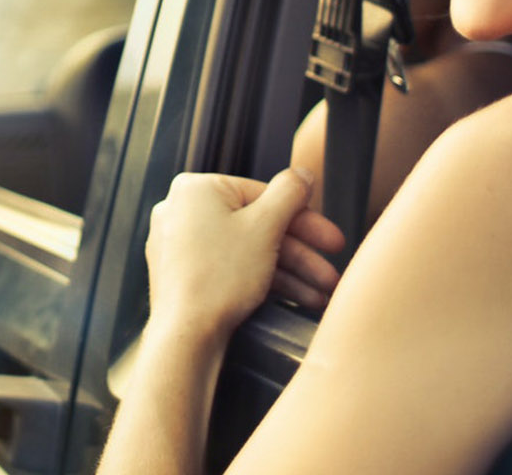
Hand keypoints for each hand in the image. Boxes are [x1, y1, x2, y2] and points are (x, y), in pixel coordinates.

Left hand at [145, 168, 345, 338]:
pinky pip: (232, 267)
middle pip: (258, 225)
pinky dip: (263, 280)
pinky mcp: (185, 274)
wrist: (186, 336)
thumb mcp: (266, 227)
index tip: (330, 238)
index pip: (264, 195)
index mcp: (196, 190)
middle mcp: (183, 212)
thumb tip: (302, 175)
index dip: (305, 219)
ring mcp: (181, 244)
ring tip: (319, 293)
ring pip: (248, 250)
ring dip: (290, 272)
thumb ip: (290, 194)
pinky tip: (295, 297)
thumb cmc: (217, 280)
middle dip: (301, 254)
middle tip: (329, 270)